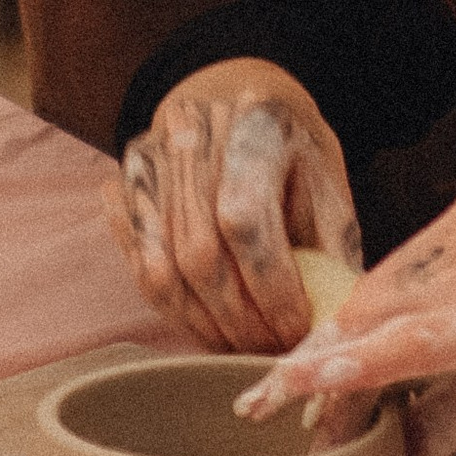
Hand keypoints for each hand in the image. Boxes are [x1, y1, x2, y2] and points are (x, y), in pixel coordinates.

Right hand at [102, 63, 359, 353]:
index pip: (246, 218)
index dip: (270, 288)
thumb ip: (328, 250)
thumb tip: (328, 329)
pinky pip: (138, 265)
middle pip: (199, 252)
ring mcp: (151, 156)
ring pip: (161, 268)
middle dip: (238, 320)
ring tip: (238, 347)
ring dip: (201, 325)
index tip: (296, 329)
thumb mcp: (327, 186)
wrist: (238, 103)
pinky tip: (207, 325)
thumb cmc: (292, 154)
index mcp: (256, 121)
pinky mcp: (127, 183)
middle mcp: (193, 131)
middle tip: (269, 351)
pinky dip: (172, 309)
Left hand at [238, 182, 455, 442]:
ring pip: (384, 324)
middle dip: (319, 363)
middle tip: (269, 413)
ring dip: (326, 375)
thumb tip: (403, 442)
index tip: (290, 384)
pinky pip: (417, 345)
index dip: (334, 340)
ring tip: (283, 420)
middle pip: (373, 302)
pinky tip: (317, 390)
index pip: (386, 287)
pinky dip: (360, 369)